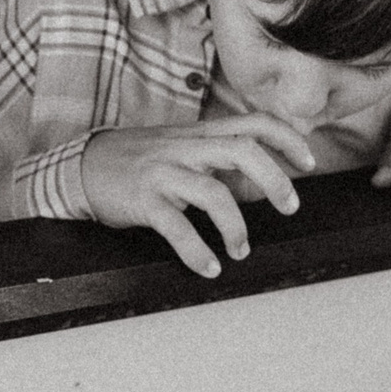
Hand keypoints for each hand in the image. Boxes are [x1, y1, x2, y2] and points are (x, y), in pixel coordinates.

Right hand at [79, 117, 315, 277]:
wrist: (82, 166)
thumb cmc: (138, 161)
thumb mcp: (180, 146)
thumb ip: (217, 155)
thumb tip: (262, 177)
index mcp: (199, 134)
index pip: (253, 123)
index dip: (287, 138)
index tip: (308, 161)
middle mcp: (185, 147)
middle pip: (242, 151)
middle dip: (275, 180)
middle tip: (291, 207)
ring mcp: (164, 172)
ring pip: (213, 193)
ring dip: (236, 227)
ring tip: (240, 251)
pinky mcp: (143, 200)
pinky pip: (177, 227)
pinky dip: (198, 252)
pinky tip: (209, 267)